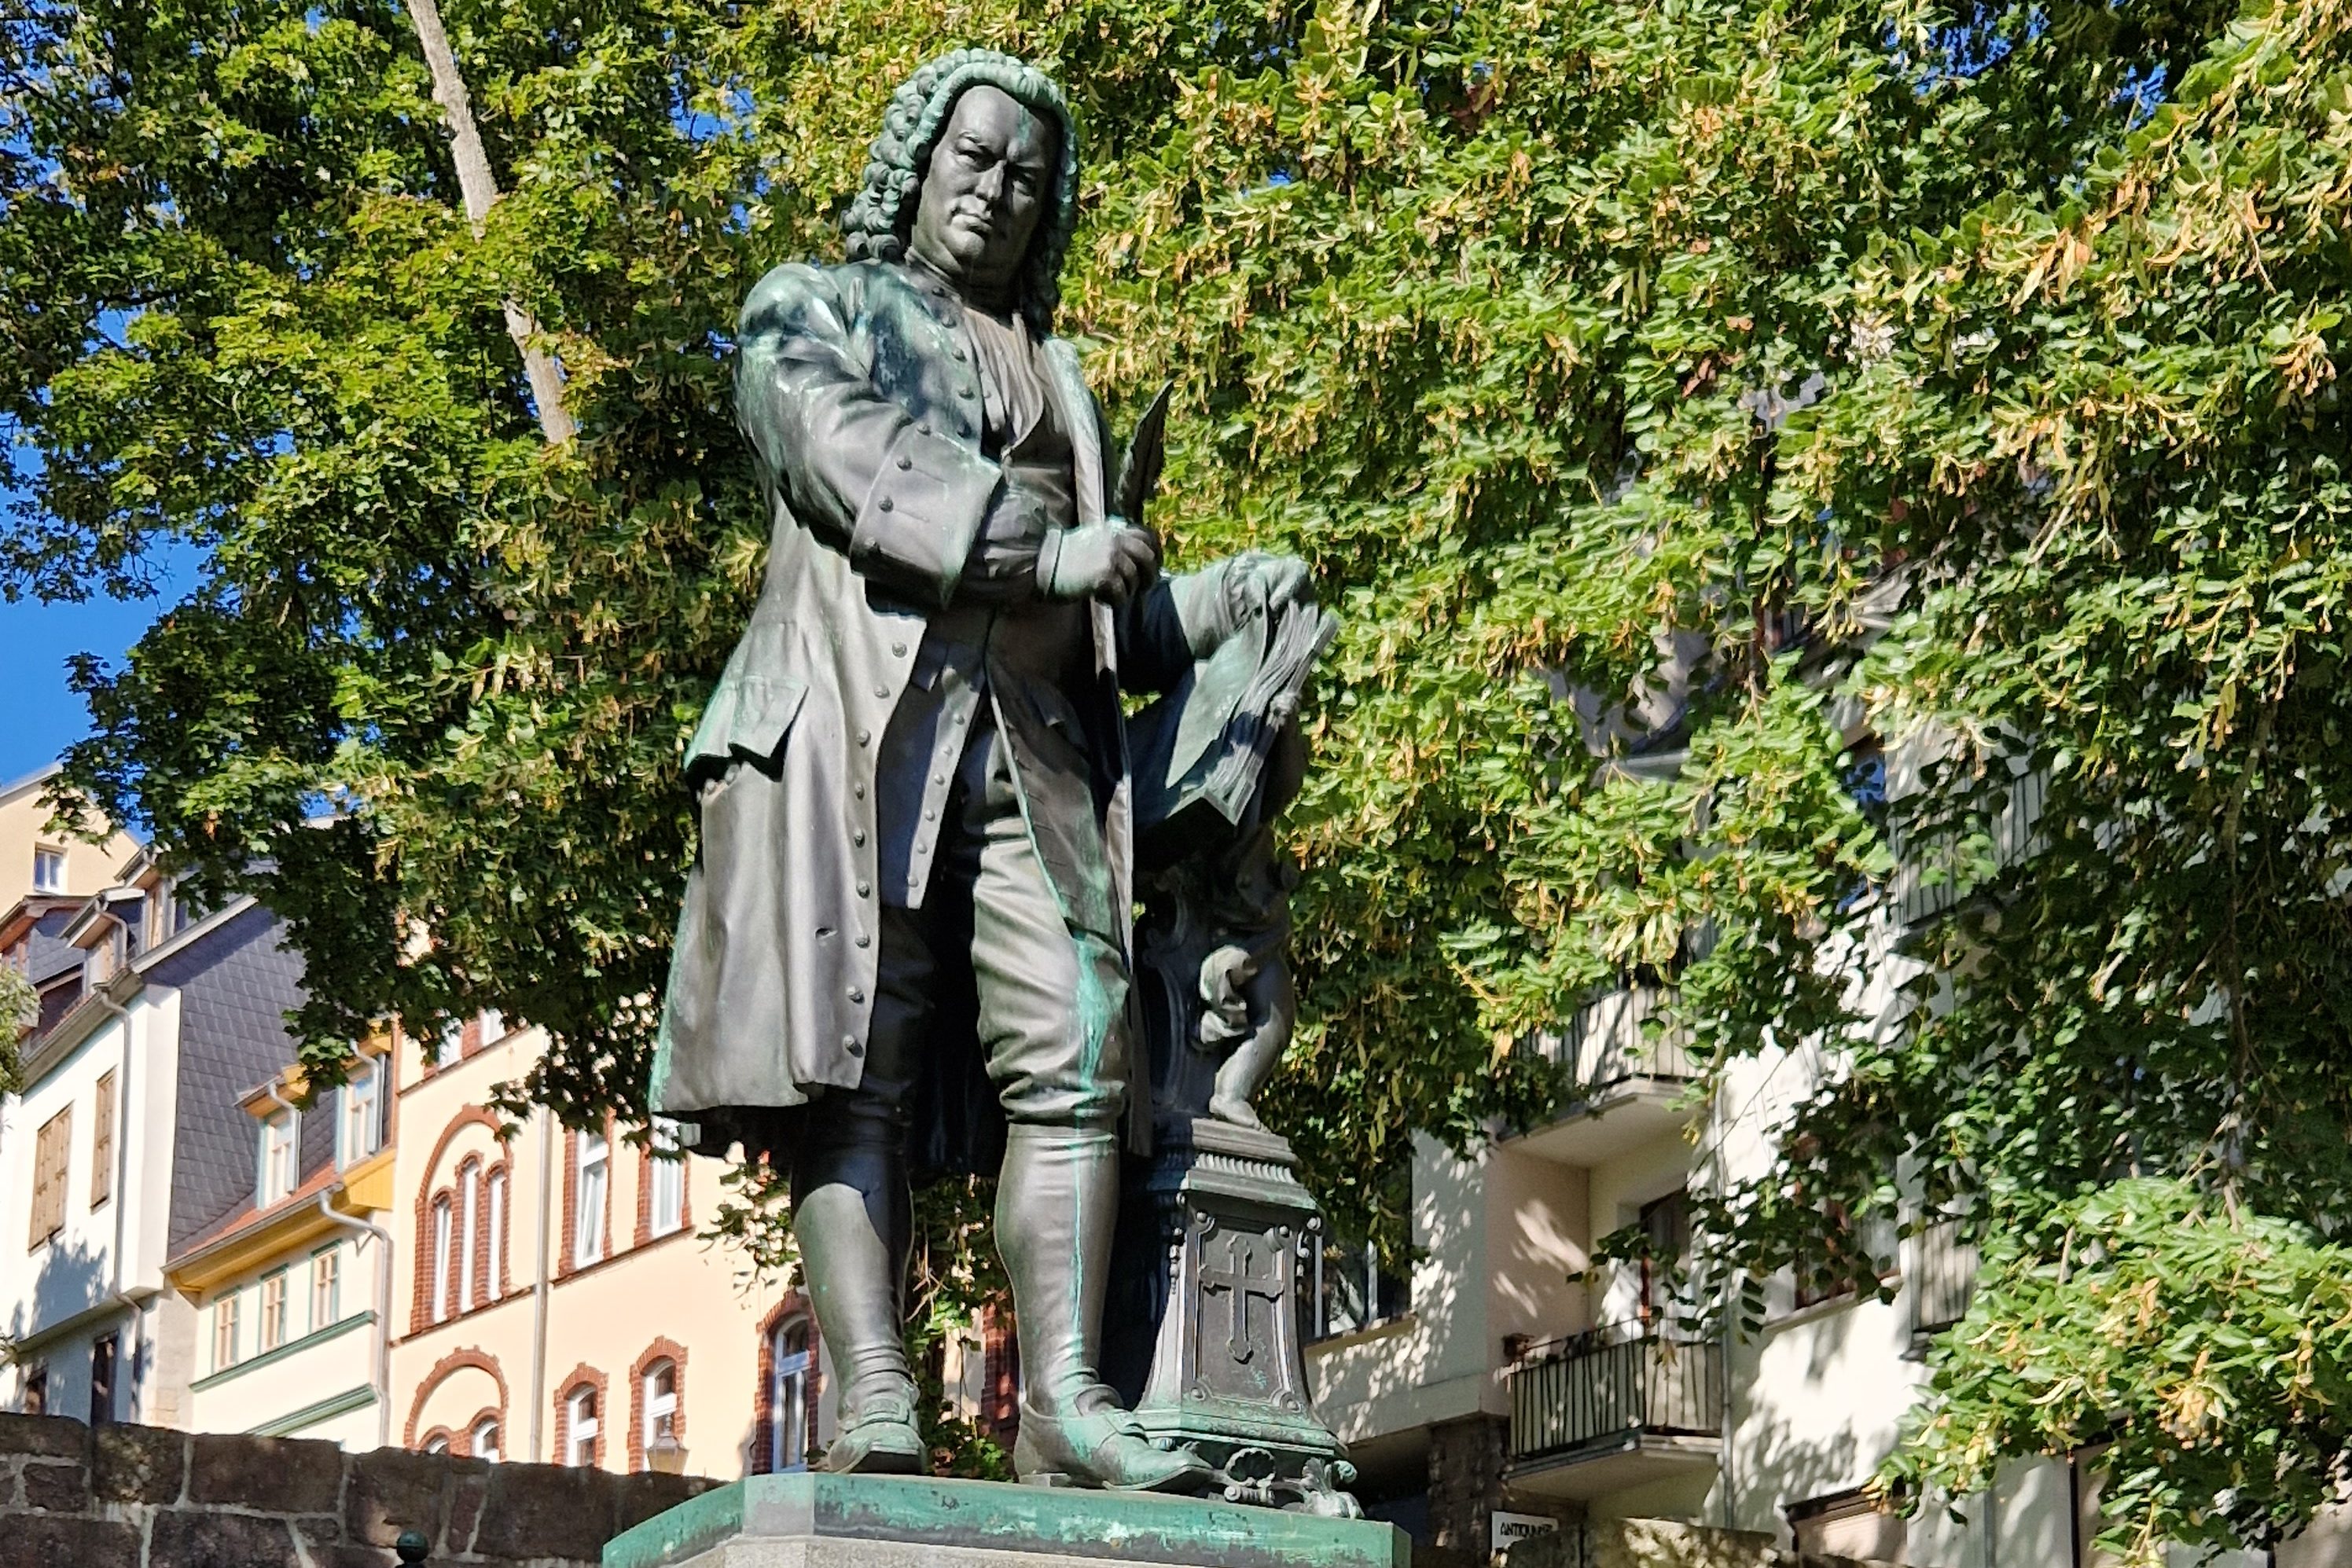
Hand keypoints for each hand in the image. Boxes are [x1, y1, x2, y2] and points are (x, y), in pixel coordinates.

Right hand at [1040, 519, 1158, 605]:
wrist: (1046, 563)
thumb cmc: (1066, 556)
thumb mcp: (1093, 539)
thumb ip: (1113, 543)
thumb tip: (1135, 560)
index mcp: (1114, 531)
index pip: (1145, 537)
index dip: (1155, 553)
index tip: (1154, 567)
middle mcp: (1116, 541)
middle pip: (1147, 558)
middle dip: (1149, 576)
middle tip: (1142, 589)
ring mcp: (1112, 558)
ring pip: (1134, 579)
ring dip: (1126, 592)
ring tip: (1111, 595)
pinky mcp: (1105, 576)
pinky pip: (1121, 594)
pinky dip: (1114, 601)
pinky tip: (1102, 600)